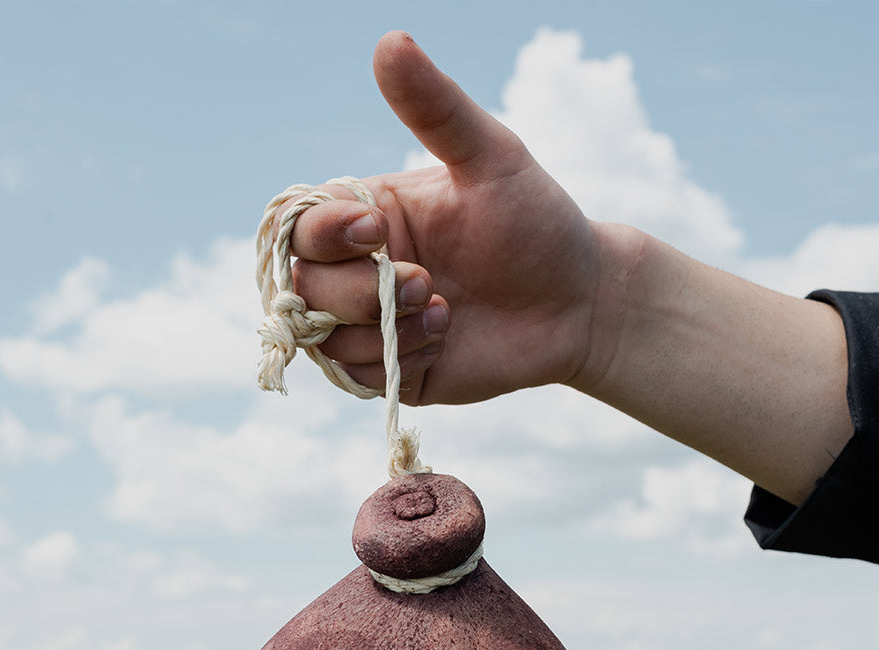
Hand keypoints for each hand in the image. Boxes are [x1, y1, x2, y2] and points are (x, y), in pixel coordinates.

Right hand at [282, 31, 629, 405]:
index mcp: (366, 218)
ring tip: (447, 314)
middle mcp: (359, 272)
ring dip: (386, 331)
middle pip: (305, 290)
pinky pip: (362, 379)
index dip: (324, 236)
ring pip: (327, 342)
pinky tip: (445, 340)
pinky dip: (399, 362)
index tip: (378, 235)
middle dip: (360, 293)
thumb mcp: (492, 159)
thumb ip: (437, 109)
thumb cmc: (537, 223)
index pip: (301, 228)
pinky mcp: (395, 370)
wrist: (578, 303)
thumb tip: (389, 41)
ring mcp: (373, 325)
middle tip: (430, 282)